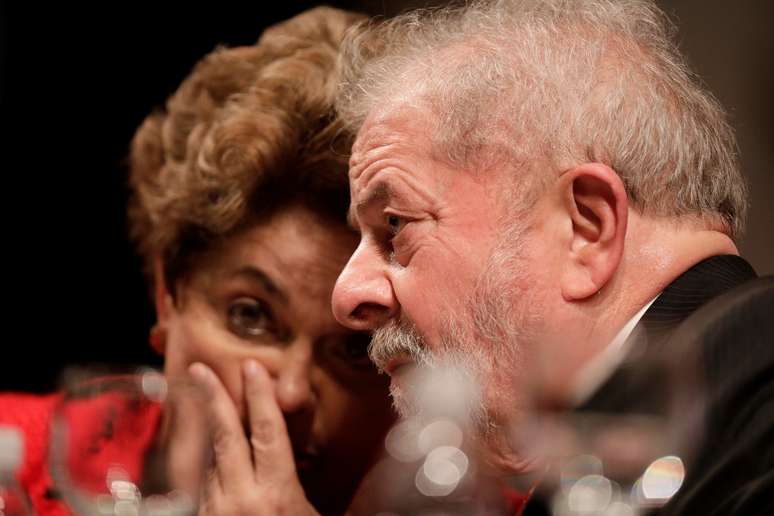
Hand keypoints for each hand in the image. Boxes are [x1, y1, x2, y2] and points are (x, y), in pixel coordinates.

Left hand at [189, 360, 318, 515]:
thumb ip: (330, 492)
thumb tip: (358, 469)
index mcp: (276, 494)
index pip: (267, 433)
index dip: (260, 397)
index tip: (252, 367)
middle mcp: (241, 498)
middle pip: (225, 436)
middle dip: (213, 397)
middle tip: (200, 369)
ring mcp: (215, 510)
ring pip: (214, 461)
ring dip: (218, 436)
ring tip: (218, 413)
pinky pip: (207, 485)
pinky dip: (216, 468)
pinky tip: (225, 462)